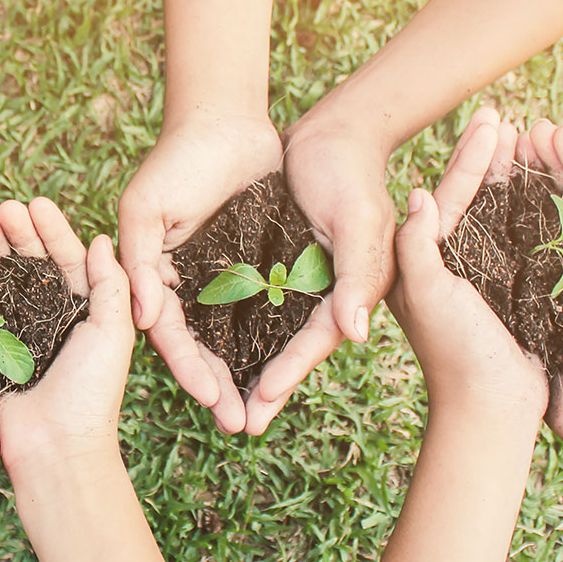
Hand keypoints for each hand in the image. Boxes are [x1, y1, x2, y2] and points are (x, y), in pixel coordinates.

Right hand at [0, 199, 175, 561]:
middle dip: (17, 232)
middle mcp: (49, 317)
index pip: (67, 257)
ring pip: (3, 277)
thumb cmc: (91, 393)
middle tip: (1, 207)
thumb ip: (111, 284)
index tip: (34, 202)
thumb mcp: (112, 333)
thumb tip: (100, 238)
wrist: (55, 449)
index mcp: (83, 310)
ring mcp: (17, 332)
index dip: (51, 229)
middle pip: (32, 262)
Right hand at [118, 115, 280, 432]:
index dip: (190, 370)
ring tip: (269, 408)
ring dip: (250, 373)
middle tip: (243, 426)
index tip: (212, 401)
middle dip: (221, 387)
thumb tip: (145, 320)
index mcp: (156, 278)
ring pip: (237, 336)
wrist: (226, 120)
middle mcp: (190, 285)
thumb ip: (140, 262)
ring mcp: (225, 277)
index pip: (171, 335)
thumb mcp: (145, 208)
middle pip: (205, 347)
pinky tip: (292, 364)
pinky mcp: (258, 264)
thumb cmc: (176, 161)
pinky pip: (268, 308)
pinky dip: (276, 336)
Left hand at [241, 111, 399, 433]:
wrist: (334, 135)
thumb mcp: (360, 221)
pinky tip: (202, 346)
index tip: (261, 400)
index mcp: (347, 292)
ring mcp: (294, 282)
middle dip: (262, 388)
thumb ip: (359, 274)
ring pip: (261, 334)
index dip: (289, 373)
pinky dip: (226, 326)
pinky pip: (245, 303)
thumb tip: (353, 333)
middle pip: (286, 350)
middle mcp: (321, 295)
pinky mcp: (269, 263)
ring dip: (239, 366)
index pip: (314, 343)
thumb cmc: (352, 174)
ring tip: (214, 401)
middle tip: (236, 427)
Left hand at [385, 108, 546, 417]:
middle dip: (494, 156)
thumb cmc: (454, 354)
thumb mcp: (427, 296)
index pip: (450, 197)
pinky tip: (557, 175)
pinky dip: (552, 202)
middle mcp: (459, 263)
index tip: (490, 118)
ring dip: (523, 171)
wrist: (493, 407)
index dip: (470, 158)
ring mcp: (494, 275)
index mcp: (428, 261)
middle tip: (505, 112)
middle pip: (481, 196)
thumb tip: (416, 194)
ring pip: (511, 209)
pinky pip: (540, 235)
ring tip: (536, 132)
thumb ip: (415, 247)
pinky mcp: (527, 289)